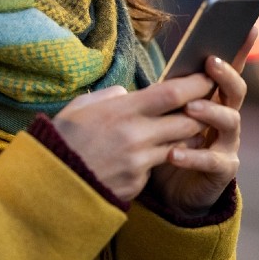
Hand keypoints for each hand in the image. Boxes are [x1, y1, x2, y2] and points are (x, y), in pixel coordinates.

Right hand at [51, 70, 219, 202]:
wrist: (50, 183)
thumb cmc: (62, 140)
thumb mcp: (80, 108)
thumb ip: (108, 97)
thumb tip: (127, 94)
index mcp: (121, 111)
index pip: (172, 93)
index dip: (196, 84)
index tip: (208, 76)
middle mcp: (135, 136)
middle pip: (187, 120)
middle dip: (201, 112)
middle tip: (207, 104)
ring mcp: (138, 162)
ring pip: (180, 145)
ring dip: (186, 136)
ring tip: (184, 128)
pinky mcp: (138, 183)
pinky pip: (158, 166)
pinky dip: (160, 158)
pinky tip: (149, 154)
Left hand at [146, 29, 256, 215]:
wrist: (172, 191)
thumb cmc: (167, 143)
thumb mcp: (164, 115)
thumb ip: (166, 96)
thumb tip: (155, 76)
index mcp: (212, 99)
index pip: (227, 70)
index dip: (239, 49)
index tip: (248, 26)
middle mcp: (225, 117)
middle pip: (235, 91)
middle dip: (225, 75)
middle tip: (211, 63)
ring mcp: (227, 143)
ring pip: (230, 121)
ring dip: (211, 112)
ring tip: (191, 108)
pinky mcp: (223, 170)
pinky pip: (212, 160)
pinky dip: (193, 155)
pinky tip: (174, 153)